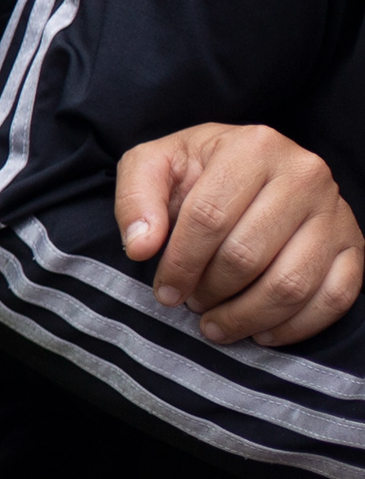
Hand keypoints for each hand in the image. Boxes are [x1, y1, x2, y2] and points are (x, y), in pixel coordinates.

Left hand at [116, 125, 364, 346]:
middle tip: (190, 304)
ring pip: (292, 284)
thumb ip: (136, 199)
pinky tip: (260, 332)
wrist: (252, 167)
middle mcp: (305, 174)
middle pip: (248, 255)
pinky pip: (334, 298)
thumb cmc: (198, 171)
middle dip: (210, 291)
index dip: (180, 264)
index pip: (209, 219)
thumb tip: (140, 247)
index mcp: (254, 147)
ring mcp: (336, 211)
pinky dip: (295, 326)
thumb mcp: (154, 165)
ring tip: (216, 324)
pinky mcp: (355, 245)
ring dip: (247, 317)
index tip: (164, 291)